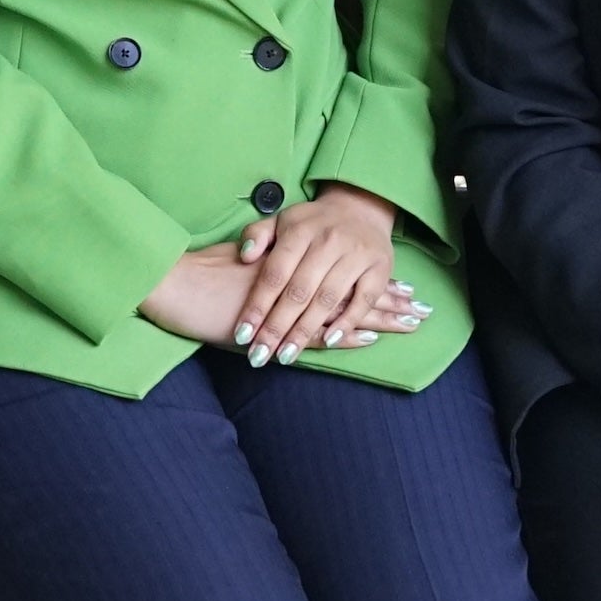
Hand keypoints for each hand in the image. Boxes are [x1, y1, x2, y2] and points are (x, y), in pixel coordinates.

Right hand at [141, 235, 419, 353]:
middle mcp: (299, 279)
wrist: (178, 284)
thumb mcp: (243, 265)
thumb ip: (271, 271)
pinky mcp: (278, 322)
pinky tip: (368, 337)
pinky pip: (318, 329)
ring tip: (412, 322)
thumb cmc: (205, 275)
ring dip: (379, 317)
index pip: (341, 273)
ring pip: (343, 308)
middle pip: (352, 290)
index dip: (372, 283)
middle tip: (422, 307)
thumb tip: (289, 278)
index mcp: (295, 263)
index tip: (403, 288)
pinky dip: (345, 333)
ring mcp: (291, 302)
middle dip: (388, 300)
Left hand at [229, 184, 421, 365]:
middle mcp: (328, 241)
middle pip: (298, 291)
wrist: (361, 208)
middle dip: (277, 327)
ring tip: (286, 355)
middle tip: (259, 356)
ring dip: (305, 331)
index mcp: (299, 230)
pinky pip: (363, 300)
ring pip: (327, 299)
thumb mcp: (281, 220)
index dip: (257, 306)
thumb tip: (245, 255)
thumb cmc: (313, 223)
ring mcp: (355, 254)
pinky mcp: (379, 267)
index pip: (274, 274)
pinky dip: (347, 322)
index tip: (242, 334)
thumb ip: (257, 234)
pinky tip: (328, 341)